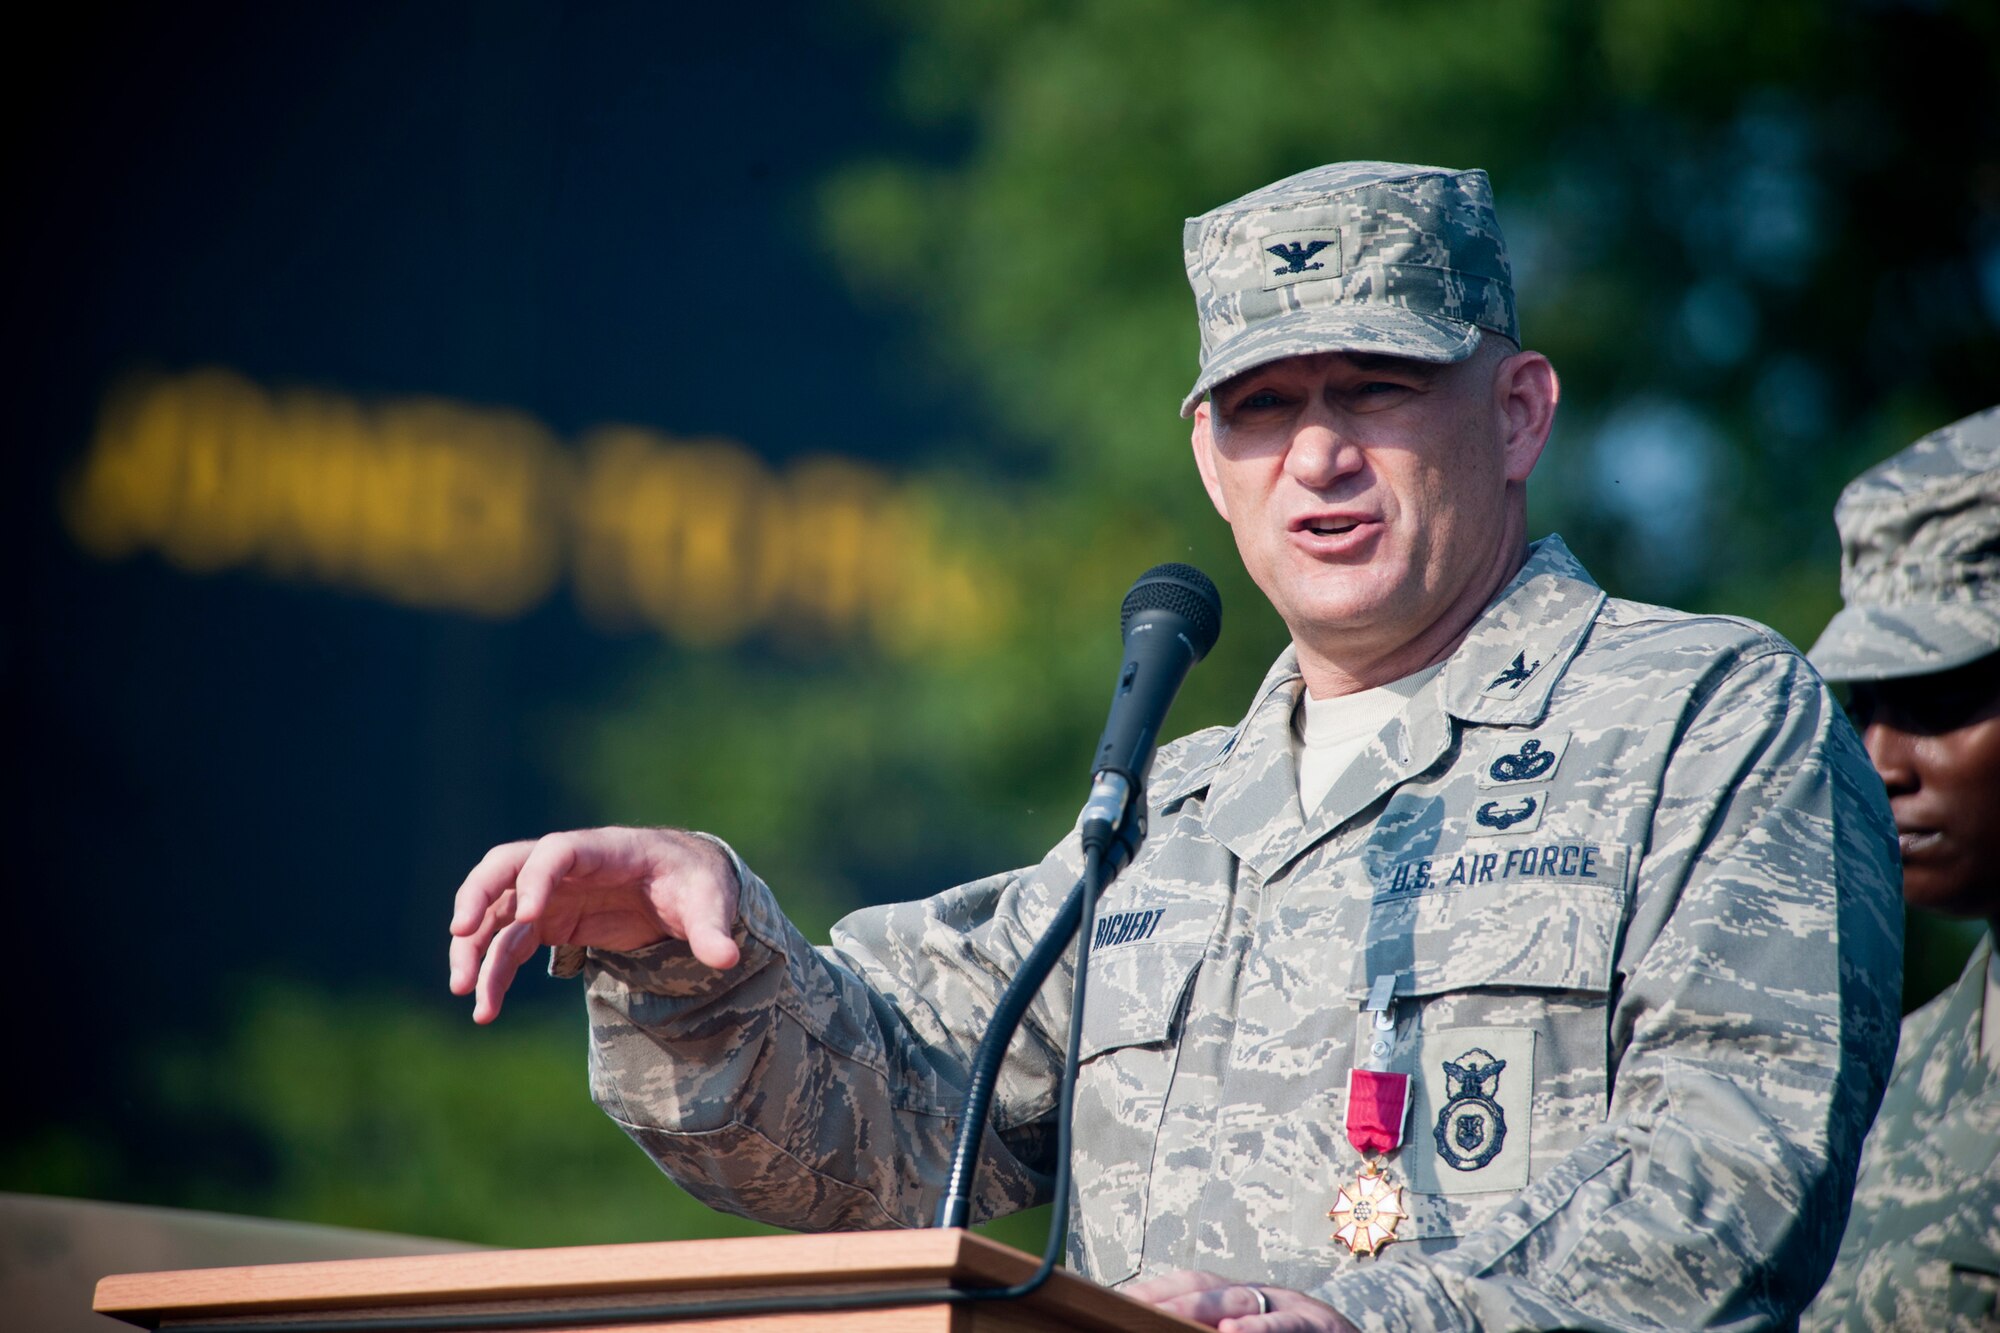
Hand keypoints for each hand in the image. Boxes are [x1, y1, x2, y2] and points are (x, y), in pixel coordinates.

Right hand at [447, 826, 741, 1022]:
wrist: (686, 888)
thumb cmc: (697, 883)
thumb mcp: (711, 902)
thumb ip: (712, 929)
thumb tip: (727, 959)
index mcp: (606, 849)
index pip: (558, 852)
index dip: (537, 878)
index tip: (529, 915)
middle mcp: (568, 867)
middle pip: (505, 866)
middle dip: (477, 897)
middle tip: (459, 935)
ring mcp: (553, 894)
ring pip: (498, 913)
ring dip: (475, 949)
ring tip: (467, 994)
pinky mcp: (551, 922)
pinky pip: (511, 943)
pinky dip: (494, 971)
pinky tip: (487, 1009)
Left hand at [1126, 1270, 1358, 1331]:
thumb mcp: (1252, 1327)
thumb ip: (1215, 1325)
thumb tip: (1164, 1326)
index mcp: (1241, 1297)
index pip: (1191, 1283)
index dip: (1156, 1289)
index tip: (1118, 1300)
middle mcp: (1261, 1294)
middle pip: (1207, 1285)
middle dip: (1167, 1295)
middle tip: (1131, 1306)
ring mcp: (1290, 1305)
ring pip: (1241, 1299)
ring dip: (1203, 1308)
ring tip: (1171, 1318)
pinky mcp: (1318, 1325)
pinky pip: (1286, 1324)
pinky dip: (1259, 1328)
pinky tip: (1233, 1332)